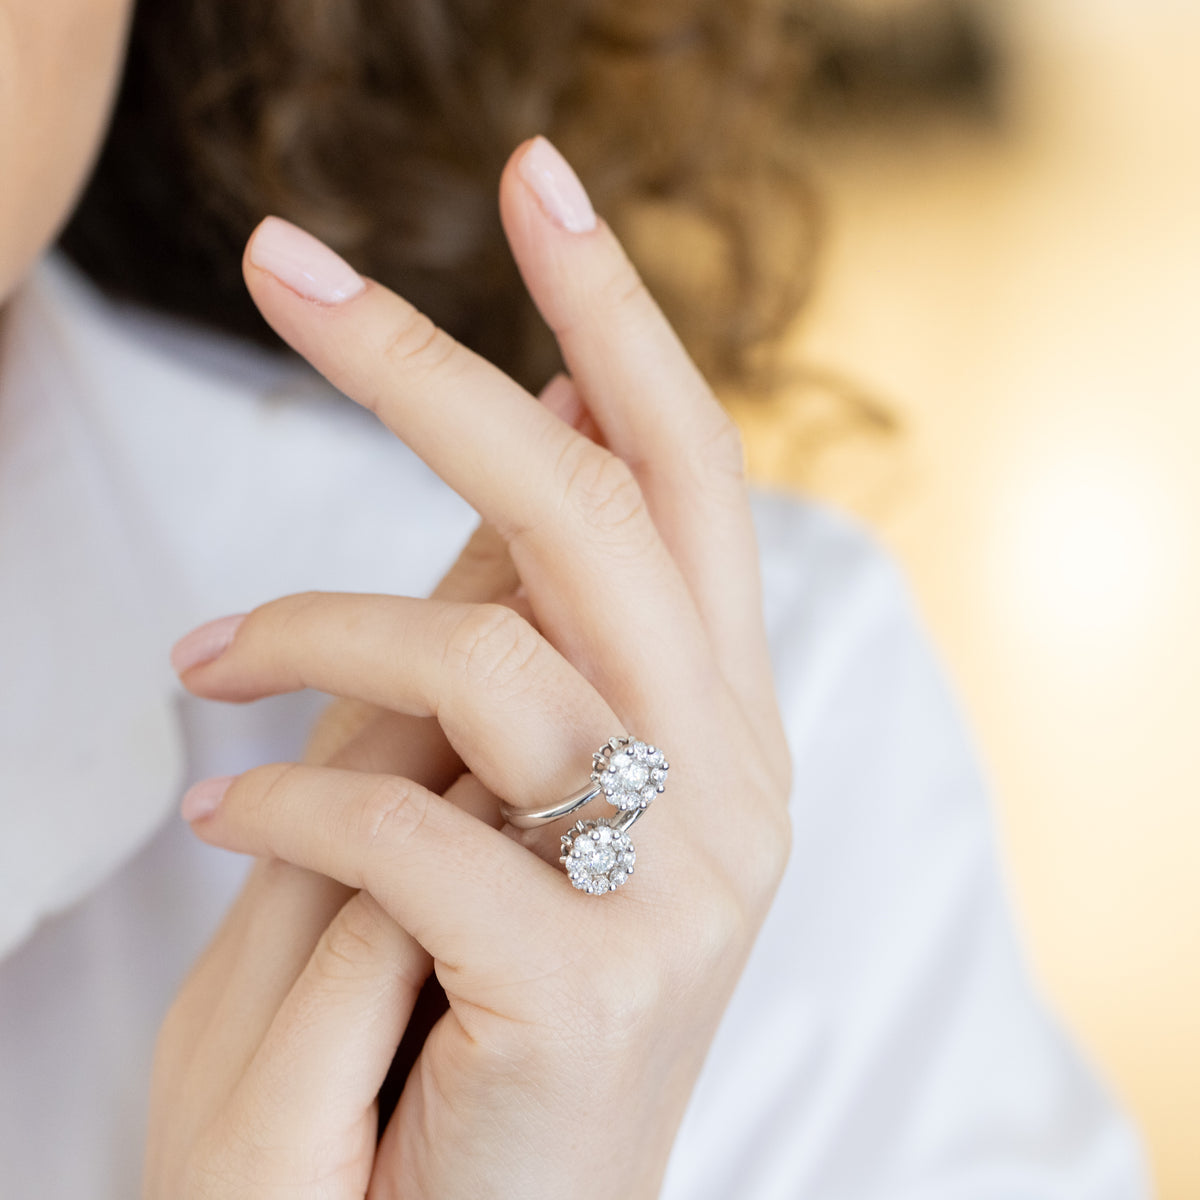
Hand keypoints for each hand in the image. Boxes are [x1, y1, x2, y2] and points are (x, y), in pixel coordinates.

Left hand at [153, 136, 791, 1198]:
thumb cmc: (513, 974)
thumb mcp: (545, 780)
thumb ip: (544, 614)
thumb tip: (536, 424)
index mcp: (729, 713)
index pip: (684, 470)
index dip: (613, 318)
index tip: (534, 181)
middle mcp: (738, 775)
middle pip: (595, 514)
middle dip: (437, 371)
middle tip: (285, 265)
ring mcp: (685, 882)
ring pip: (491, 661)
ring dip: (310, 632)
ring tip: (195, 661)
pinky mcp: (592, 985)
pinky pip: (417, 833)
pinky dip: (294, 803)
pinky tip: (220, 814)